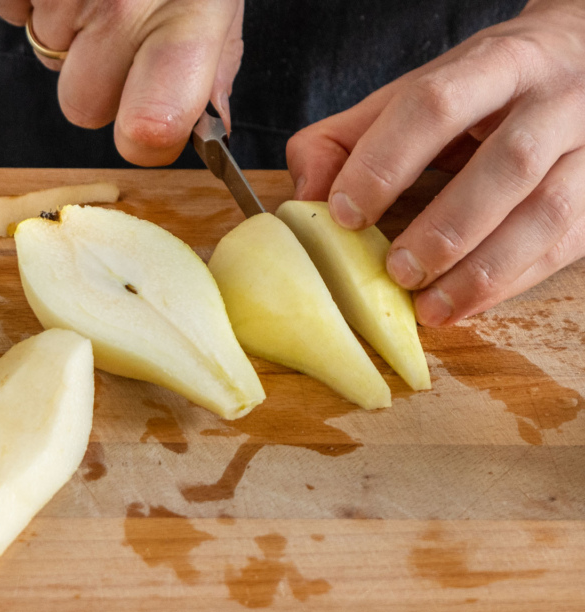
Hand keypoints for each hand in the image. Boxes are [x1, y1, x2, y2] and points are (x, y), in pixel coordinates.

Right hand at [0, 0, 243, 165]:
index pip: (149, 132)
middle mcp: (122, 8)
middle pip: (81, 105)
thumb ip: (211, 66)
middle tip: (123, 30)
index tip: (154, 121)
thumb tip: (199, 127)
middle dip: (98, 79)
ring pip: (46, 57)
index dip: (147, 135)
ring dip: (68, 31)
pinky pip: (9, 10)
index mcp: (187, 20)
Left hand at [287, 0, 584, 326]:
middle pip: (507, 162)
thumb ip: (348, 138)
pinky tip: (466, 304)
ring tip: (429, 305)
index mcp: (493, 63)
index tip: (348, 213)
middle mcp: (554, 98)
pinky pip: (566, 244)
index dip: (387, 160)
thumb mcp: (414, 92)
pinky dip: (511, 282)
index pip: (437, 104)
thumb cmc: (483, 88)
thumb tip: (306, 196)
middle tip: (397, 270)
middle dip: (446, 226)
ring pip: (547, 211)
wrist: (584, 55)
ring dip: (483, 269)